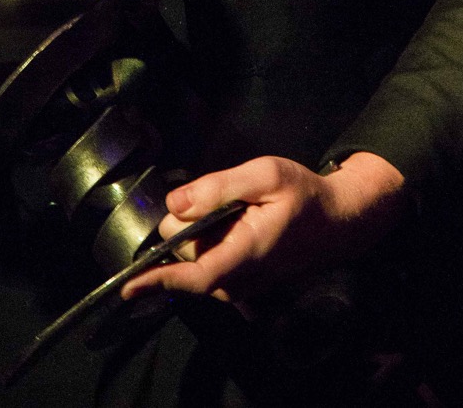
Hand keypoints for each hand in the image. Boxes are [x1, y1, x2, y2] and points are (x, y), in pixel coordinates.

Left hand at [121, 151, 405, 305]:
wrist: (335, 220)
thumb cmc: (302, 195)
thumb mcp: (264, 175)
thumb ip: (217, 187)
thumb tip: (175, 204)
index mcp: (245, 254)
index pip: (195, 276)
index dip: (159, 281)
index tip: (127, 288)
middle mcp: (239, 280)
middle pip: (187, 253)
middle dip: (188, 222)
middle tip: (222, 195)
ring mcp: (240, 286)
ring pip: (195, 257)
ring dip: (201, 230)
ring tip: (235, 208)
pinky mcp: (240, 283)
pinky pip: (207, 260)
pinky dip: (209, 238)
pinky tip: (232, 220)